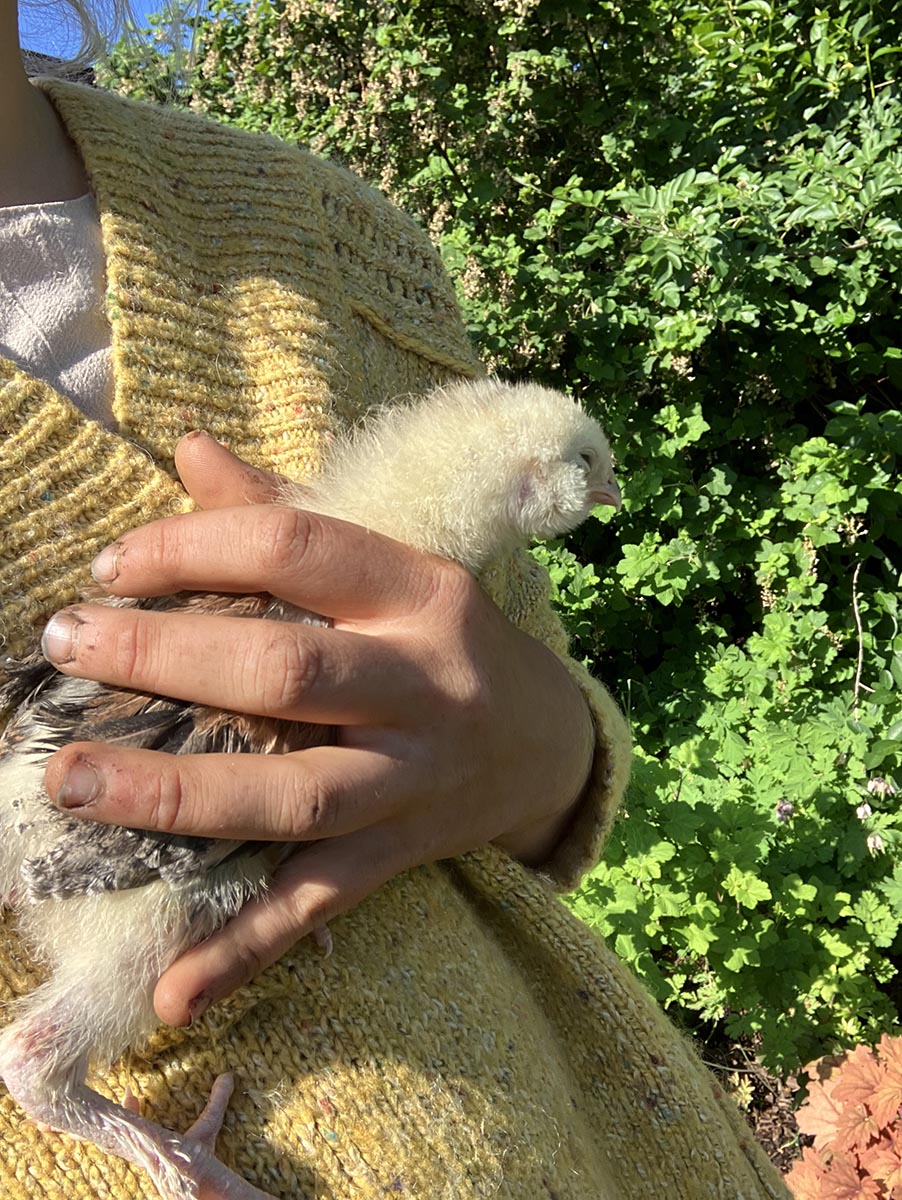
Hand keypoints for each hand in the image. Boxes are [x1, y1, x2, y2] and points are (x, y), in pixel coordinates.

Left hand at [41, 433, 594, 1026]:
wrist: (552, 744)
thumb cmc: (449, 640)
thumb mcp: (394, 567)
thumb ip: (287, 513)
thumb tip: (187, 450)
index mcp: (419, 590)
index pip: (298, 547)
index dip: (196, 546)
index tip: (112, 567)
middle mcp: (424, 684)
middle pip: (289, 673)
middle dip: (169, 657)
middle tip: (67, 647)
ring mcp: (415, 779)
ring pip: (296, 795)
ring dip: (180, 795)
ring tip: (73, 782)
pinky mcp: (404, 854)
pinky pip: (321, 903)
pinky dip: (248, 947)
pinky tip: (175, 990)